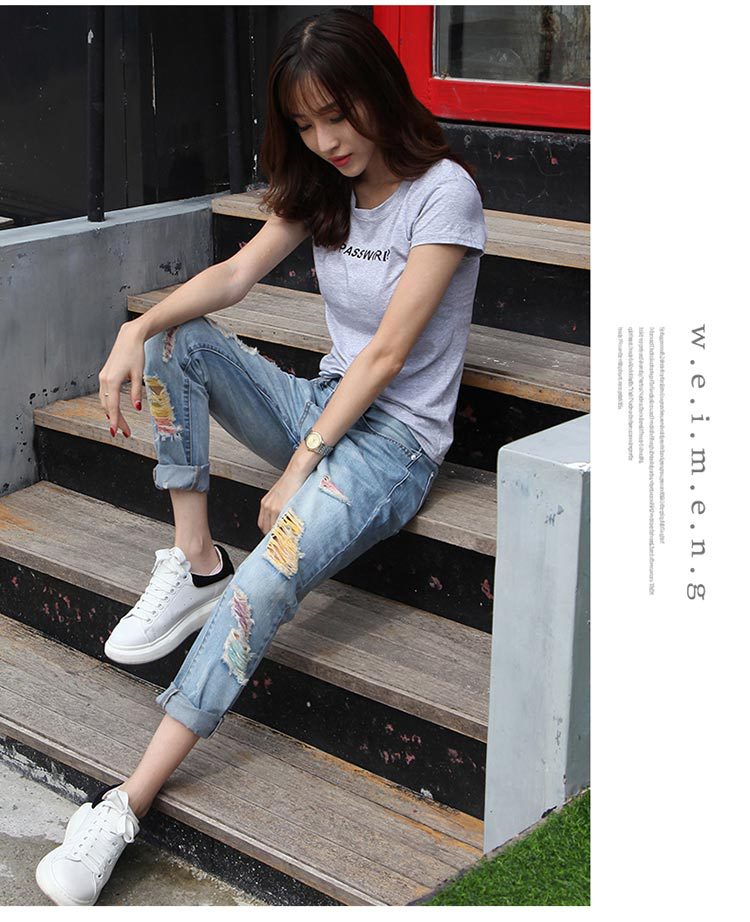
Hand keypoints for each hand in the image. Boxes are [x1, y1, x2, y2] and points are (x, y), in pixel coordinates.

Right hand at [98, 320, 145, 437]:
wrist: (129, 338)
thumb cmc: (135, 354)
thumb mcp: (139, 374)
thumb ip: (137, 392)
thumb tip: (137, 408)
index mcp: (112, 381)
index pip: (113, 407)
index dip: (116, 421)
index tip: (116, 433)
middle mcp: (104, 380)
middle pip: (108, 406)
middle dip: (116, 421)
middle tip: (126, 433)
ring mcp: (103, 378)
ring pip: (104, 401)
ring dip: (112, 414)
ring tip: (122, 425)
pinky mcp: (105, 375)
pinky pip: (104, 394)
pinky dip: (109, 404)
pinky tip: (114, 411)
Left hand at [258, 466, 309, 535]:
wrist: (296, 472)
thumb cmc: (292, 482)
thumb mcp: (281, 495)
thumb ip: (278, 507)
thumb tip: (282, 519)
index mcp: (265, 503)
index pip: (263, 524)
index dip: (269, 533)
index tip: (275, 537)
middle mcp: (267, 506)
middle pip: (266, 528)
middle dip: (273, 537)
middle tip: (281, 542)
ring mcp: (273, 507)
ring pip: (273, 528)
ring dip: (279, 536)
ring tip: (286, 540)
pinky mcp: (281, 507)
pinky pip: (280, 524)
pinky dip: (284, 531)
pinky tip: (290, 533)